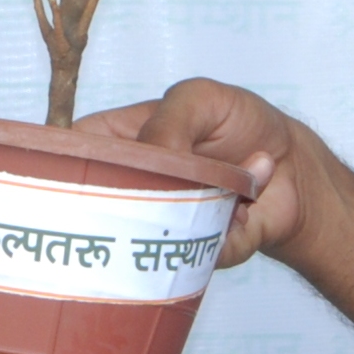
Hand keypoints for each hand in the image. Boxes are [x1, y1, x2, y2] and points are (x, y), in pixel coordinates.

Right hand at [76, 78, 316, 269]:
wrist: (294, 166)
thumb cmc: (239, 122)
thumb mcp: (200, 99)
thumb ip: (169, 120)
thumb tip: (154, 156)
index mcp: (117, 144)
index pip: (67, 158)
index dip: (58, 168)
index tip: (78, 172)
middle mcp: (130, 190)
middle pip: (95, 208)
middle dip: (128, 200)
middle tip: (162, 186)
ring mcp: (160, 224)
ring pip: (146, 237)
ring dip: (192, 209)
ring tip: (229, 186)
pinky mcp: (195, 252)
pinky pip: (197, 254)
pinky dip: (229, 227)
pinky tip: (247, 206)